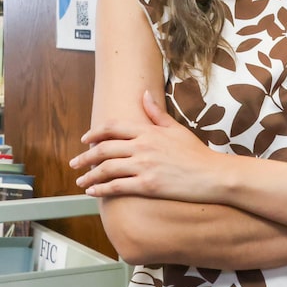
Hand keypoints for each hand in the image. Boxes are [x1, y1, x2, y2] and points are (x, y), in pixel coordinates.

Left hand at [70, 91, 222, 200]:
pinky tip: (94, 192)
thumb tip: (144, 94)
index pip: (113, 127)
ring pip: (107, 169)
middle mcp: (142, 146)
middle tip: (74, 163)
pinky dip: (102, 189)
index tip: (85, 139)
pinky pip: (118, 187)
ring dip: (90, 176)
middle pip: (104, 149)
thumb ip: (156, 113)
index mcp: (148, 131)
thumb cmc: (196, 152)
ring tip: (81, 181)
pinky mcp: (148, 185)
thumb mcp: (176, 128)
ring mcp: (144, 166)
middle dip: (85, 157)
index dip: (95, 133)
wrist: (212, 175)